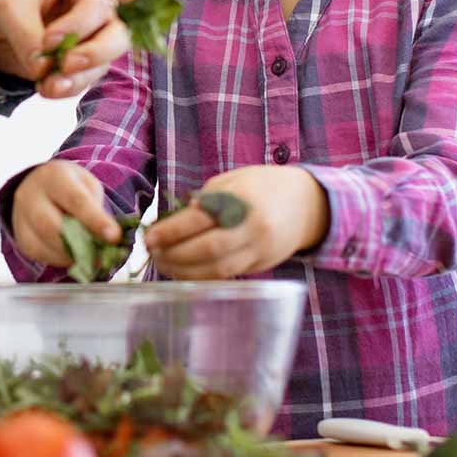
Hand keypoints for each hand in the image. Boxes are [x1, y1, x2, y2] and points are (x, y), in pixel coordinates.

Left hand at [0, 0, 130, 97]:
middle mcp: (92, 14)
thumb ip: (26, 32)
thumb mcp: (6, 4)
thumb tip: (42, 68)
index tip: (48, 41)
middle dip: (96, 54)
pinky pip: (81, 82)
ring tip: (48, 86)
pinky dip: (65, 89)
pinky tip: (44, 89)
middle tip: (66, 65)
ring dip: (78, 79)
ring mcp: (87, 43)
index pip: (97, 5)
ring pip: (102, 65)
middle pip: (116, 37)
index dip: (77, 26)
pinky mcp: (74, 67)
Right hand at [11, 161, 121, 267]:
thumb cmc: (70, 186)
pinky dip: (60, 259)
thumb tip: (107, 238)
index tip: (113, 236)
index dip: (95, 220)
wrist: (40, 185)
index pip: (74, 200)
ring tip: (91, 257)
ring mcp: (21, 217)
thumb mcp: (87, 186)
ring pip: (42, 244)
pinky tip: (73, 255)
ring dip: (70, 255)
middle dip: (78, 243)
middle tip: (101, 254)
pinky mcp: (21, 237)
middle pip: (50, 225)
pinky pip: (40, 254)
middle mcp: (30, 194)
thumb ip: (96, 209)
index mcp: (53, 176)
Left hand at [143, 166, 329, 278]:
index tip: (149, 238)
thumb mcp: (232, 181)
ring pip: (218, 268)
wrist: (307, 203)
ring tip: (163, 265)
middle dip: (175, 255)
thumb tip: (172, 223)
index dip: (170, 231)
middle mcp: (252, 226)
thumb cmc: (261, 186)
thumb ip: (205, 201)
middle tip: (152, 254)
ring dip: (185, 271)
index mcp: (240, 199)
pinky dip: (203, 276)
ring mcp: (260, 249)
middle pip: (207, 249)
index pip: (199, 219)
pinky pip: (229, 274)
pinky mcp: (263, 265)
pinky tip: (185, 271)